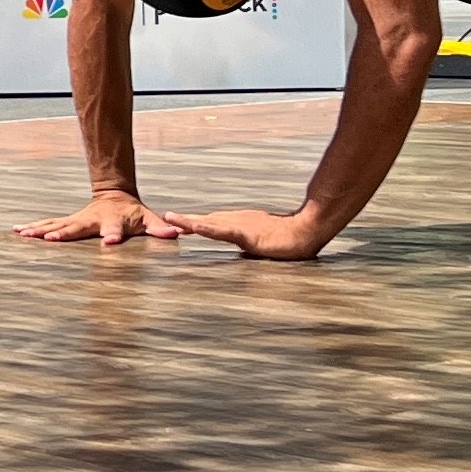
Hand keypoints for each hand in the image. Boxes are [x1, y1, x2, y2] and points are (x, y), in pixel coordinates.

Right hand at [15, 190, 178, 245]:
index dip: (113, 236)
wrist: (115, 194)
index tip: (109, 243)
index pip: (114, 230)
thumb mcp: (149, 219)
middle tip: (50, 240)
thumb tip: (176, 234)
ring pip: (56, 225)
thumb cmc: (134, 213)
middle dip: (63, 234)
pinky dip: (33, 227)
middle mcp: (91, 220)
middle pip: (76, 228)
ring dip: (39, 230)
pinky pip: (49, 224)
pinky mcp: (68, 221)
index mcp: (112, 221)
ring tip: (23, 234)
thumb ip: (160, 228)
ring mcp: (77, 220)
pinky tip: (17, 231)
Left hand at [164, 207, 334, 260]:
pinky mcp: (247, 233)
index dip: (192, 223)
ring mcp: (240, 225)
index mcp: (238, 223)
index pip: (210, 223)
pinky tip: (194, 227)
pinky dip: (208, 229)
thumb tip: (241, 252)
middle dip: (184, 221)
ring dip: (189, 221)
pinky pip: (224, 231)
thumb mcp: (261, 244)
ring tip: (171, 218)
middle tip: (164, 218)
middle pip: (205, 220)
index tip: (175, 224)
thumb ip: (248, 246)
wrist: (306, 231)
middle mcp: (235, 221)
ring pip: (209, 223)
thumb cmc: (287, 239)